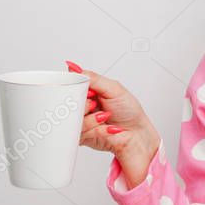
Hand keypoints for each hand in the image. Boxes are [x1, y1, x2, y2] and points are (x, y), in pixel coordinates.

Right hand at [68, 61, 160, 184]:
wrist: (137, 136)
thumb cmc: (130, 112)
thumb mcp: (114, 89)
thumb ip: (93, 78)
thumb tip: (73, 67)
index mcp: (89, 92)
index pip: (71, 86)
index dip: (75, 88)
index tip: (87, 91)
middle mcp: (84, 106)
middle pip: (68, 103)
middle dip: (83, 104)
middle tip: (94, 104)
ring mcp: (82, 121)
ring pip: (72, 119)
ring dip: (91, 118)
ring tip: (105, 116)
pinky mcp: (82, 136)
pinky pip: (79, 132)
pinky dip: (95, 129)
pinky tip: (107, 128)